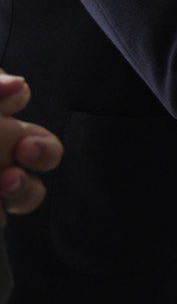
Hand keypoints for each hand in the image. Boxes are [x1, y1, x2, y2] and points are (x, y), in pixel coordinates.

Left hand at [0, 71, 62, 223]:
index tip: (13, 96)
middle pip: (44, 152)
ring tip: (4, 184)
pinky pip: (2, 218)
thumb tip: (19, 85)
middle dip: (45, 152)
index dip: (17, 98)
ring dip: (24, 190)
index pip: (15, 98)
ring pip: (28, 193)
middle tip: (23, 151)